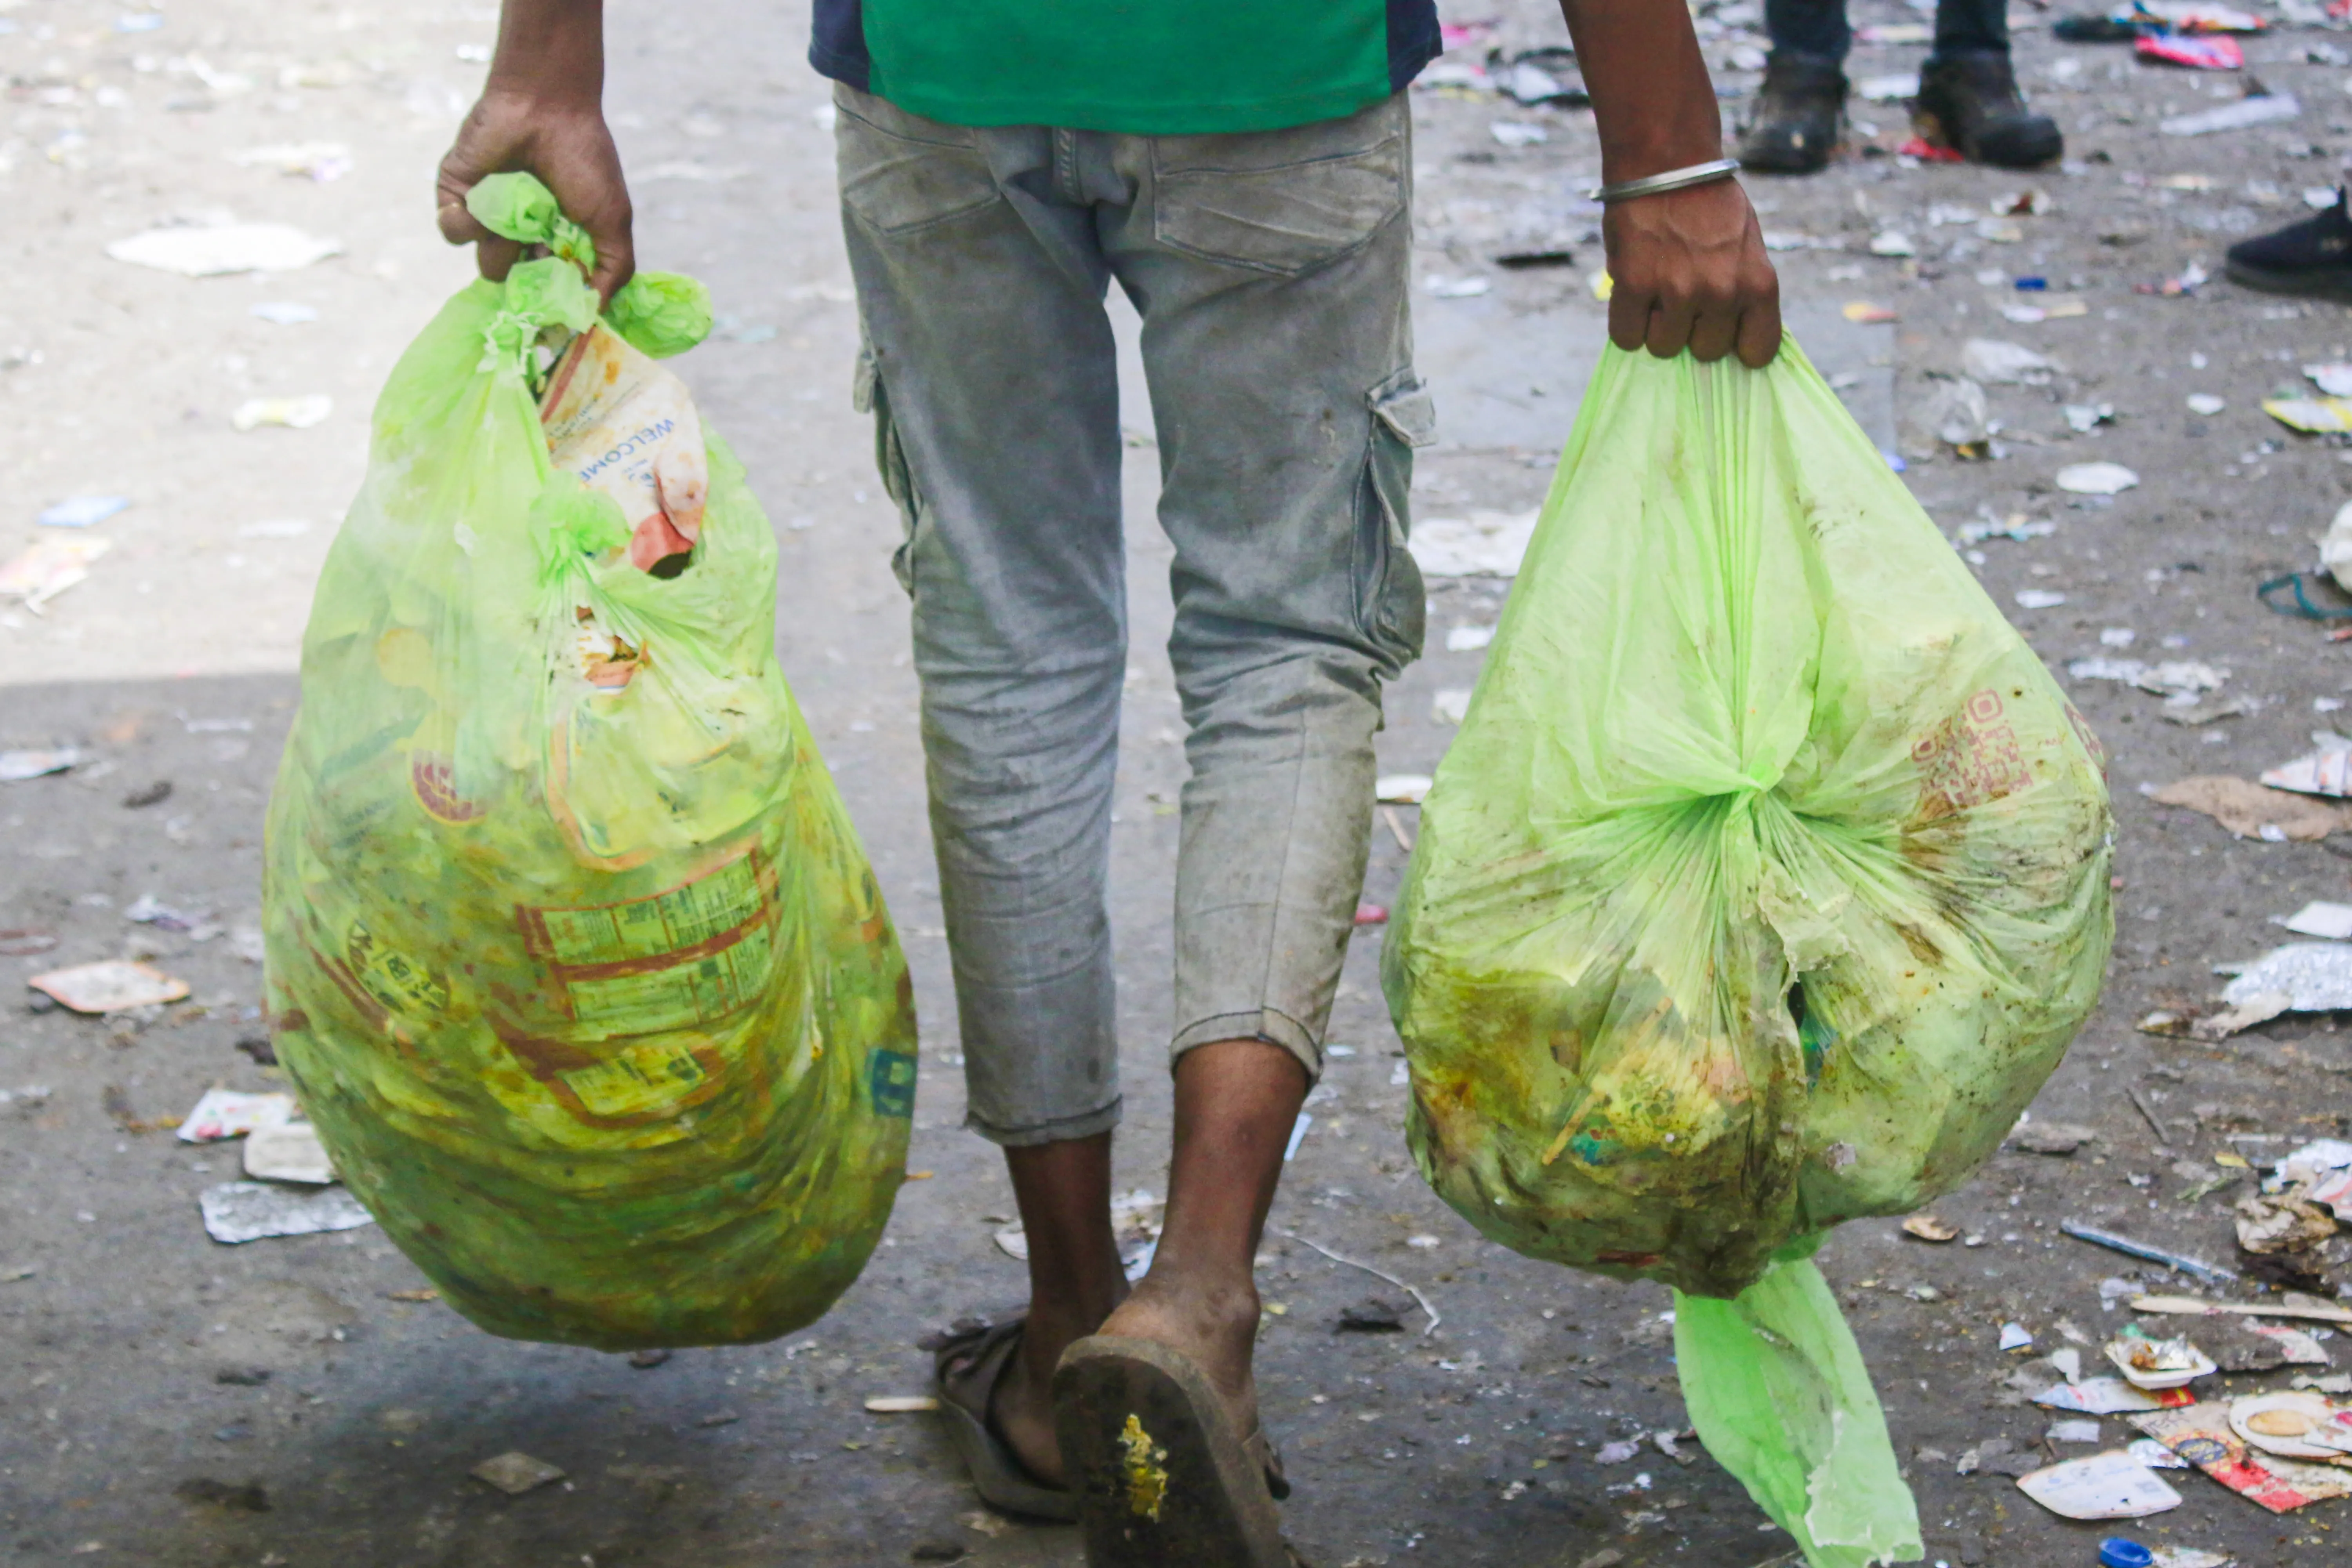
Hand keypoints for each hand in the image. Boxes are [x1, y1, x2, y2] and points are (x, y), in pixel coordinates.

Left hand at [436, 89, 634, 304]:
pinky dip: (466, 222)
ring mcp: (489, 216)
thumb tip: (593, 314)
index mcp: (558, 242)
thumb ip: (612, 271)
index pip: (550, 291)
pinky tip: (483, 200)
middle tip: (537, 250)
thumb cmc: (584, 159)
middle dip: (527, 277)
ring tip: (517, 212)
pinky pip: (452, 232)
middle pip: (516, 284)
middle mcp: (523, 234)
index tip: (556, 309)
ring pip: (485, 262)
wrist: (545, 106)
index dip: (553, 302)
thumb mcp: (613, 221)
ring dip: (502, 244)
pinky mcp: (456, 196)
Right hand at [1603, 177, 1780, 367]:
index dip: (1737, 345)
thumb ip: (1739, 290)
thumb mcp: (1745, 246)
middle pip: (1706, 352)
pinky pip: (1627, 337)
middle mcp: (1722, 293)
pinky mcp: (1635, 285)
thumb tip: (1720, 335)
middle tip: (1683, 298)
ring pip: (1664, 347)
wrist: (1668, 161)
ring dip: (1657, 326)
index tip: (1725, 332)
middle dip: (1693, 331)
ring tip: (1656, 290)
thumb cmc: (1709, 202)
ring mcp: (1678, 291)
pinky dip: (1627, 323)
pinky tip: (1633, 296)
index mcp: (1758, 283)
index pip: (1757, 351)